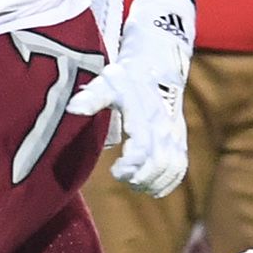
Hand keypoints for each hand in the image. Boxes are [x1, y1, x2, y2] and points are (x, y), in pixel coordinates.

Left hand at [68, 0, 193, 197]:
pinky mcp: (179, 140)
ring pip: (171, 168)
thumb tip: (72, 108)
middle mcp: (163, 127)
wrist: (156, 67)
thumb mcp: (106, 82)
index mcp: (144, 115)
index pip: (143, 147)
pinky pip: (180, 168)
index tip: (115, 171)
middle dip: (140, 178)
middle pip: (158, 163)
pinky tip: (151, 186)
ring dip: (153, 182)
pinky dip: (167, 182)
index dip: (131, 165)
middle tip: (122, 176)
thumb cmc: (125, 78)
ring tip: (134, 182)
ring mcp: (174, 134)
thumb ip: (91, 97)